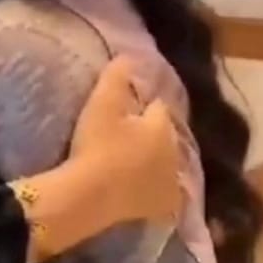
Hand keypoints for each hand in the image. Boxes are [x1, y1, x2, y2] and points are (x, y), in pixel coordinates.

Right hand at [68, 57, 181, 224]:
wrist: (88, 196)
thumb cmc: (97, 145)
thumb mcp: (102, 103)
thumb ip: (116, 76)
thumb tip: (128, 56)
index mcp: (162, 125)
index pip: (157, 108)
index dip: (142, 108)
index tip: (126, 111)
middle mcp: (173, 153)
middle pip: (164, 138)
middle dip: (152, 136)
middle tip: (126, 138)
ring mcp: (169, 182)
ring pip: (165, 166)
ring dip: (154, 163)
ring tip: (131, 164)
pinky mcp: (161, 207)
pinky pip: (164, 195)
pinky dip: (156, 191)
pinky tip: (142, 190)